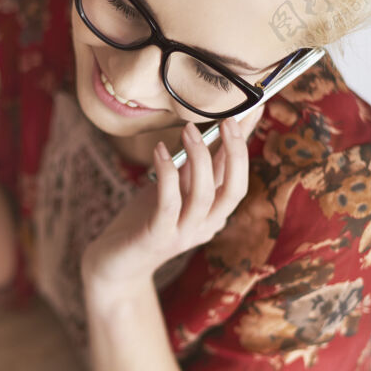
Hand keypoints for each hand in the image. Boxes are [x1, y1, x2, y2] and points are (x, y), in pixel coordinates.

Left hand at [82, 119, 249, 291]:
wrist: (115, 262)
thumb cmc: (144, 220)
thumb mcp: (175, 190)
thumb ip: (194, 168)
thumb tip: (213, 131)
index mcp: (214, 214)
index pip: (238, 176)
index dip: (246, 143)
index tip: (255, 108)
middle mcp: (206, 226)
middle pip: (235, 190)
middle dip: (236, 152)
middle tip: (226, 119)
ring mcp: (183, 234)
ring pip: (205, 195)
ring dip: (199, 158)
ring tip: (188, 129)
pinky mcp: (158, 237)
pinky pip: (169, 203)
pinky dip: (167, 174)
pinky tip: (160, 150)